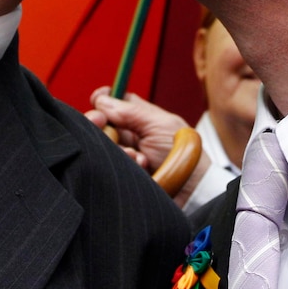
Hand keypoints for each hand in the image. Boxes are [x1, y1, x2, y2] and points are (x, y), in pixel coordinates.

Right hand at [85, 87, 210, 206]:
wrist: (191, 189)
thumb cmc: (183, 154)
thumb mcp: (160, 124)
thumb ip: (130, 111)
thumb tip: (102, 100)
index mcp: (143, 117)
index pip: (116, 101)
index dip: (104, 99)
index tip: (96, 99)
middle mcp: (131, 134)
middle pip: (102, 121)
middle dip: (98, 119)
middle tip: (100, 121)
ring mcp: (125, 153)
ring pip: (102, 142)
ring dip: (117, 145)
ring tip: (137, 154)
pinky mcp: (123, 170)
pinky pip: (108, 161)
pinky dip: (124, 161)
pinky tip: (140, 165)